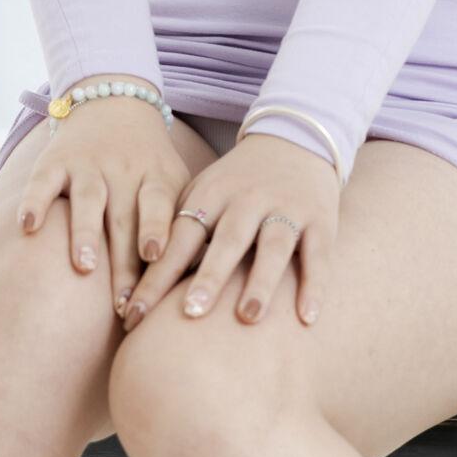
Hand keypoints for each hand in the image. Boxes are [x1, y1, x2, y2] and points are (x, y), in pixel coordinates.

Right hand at [17, 96, 194, 317]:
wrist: (114, 101)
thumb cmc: (149, 163)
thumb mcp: (173, 181)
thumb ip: (182, 222)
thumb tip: (200, 278)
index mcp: (157, 177)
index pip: (159, 205)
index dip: (157, 229)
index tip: (156, 258)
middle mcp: (123, 170)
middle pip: (124, 217)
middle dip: (124, 261)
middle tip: (124, 303)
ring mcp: (88, 165)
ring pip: (87, 200)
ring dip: (86, 233)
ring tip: (85, 266)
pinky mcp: (55, 161)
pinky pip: (43, 182)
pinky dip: (35, 202)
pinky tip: (29, 226)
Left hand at [121, 132, 338, 330]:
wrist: (296, 138)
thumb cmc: (237, 183)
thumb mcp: (204, 194)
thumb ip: (177, 232)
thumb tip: (136, 286)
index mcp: (211, 195)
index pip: (180, 238)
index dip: (158, 275)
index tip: (136, 313)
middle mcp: (248, 200)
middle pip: (227, 240)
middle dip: (209, 276)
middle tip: (190, 313)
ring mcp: (286, 209)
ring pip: (274, 247)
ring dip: (260, 282)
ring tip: (247, 317)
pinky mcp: (320, 220)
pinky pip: (318, 256)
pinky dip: (314, 286)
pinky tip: (306, 318)